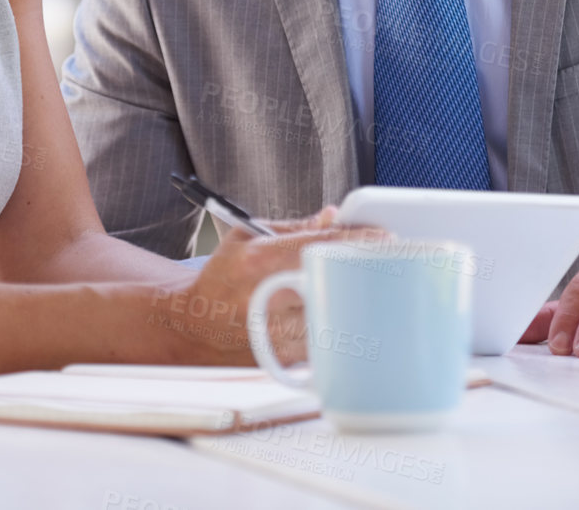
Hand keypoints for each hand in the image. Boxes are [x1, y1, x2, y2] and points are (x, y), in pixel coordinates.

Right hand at [154, 207, 381, 364]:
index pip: (322, 247)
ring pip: (338, 316)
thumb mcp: (248, 237)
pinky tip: (345, 317)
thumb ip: (296, 227)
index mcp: (261, 262)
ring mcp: (278, 334)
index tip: (386, 238)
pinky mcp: (285, 361)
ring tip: (367, 290)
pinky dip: (340, 327)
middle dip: (363, 272)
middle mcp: (269, 299)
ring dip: (356, 302)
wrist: (192, 329)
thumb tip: (335, 217)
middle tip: (386, 264)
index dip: (359, 241)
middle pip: (337, 282)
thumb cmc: (222, 279)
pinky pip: (329, 341)